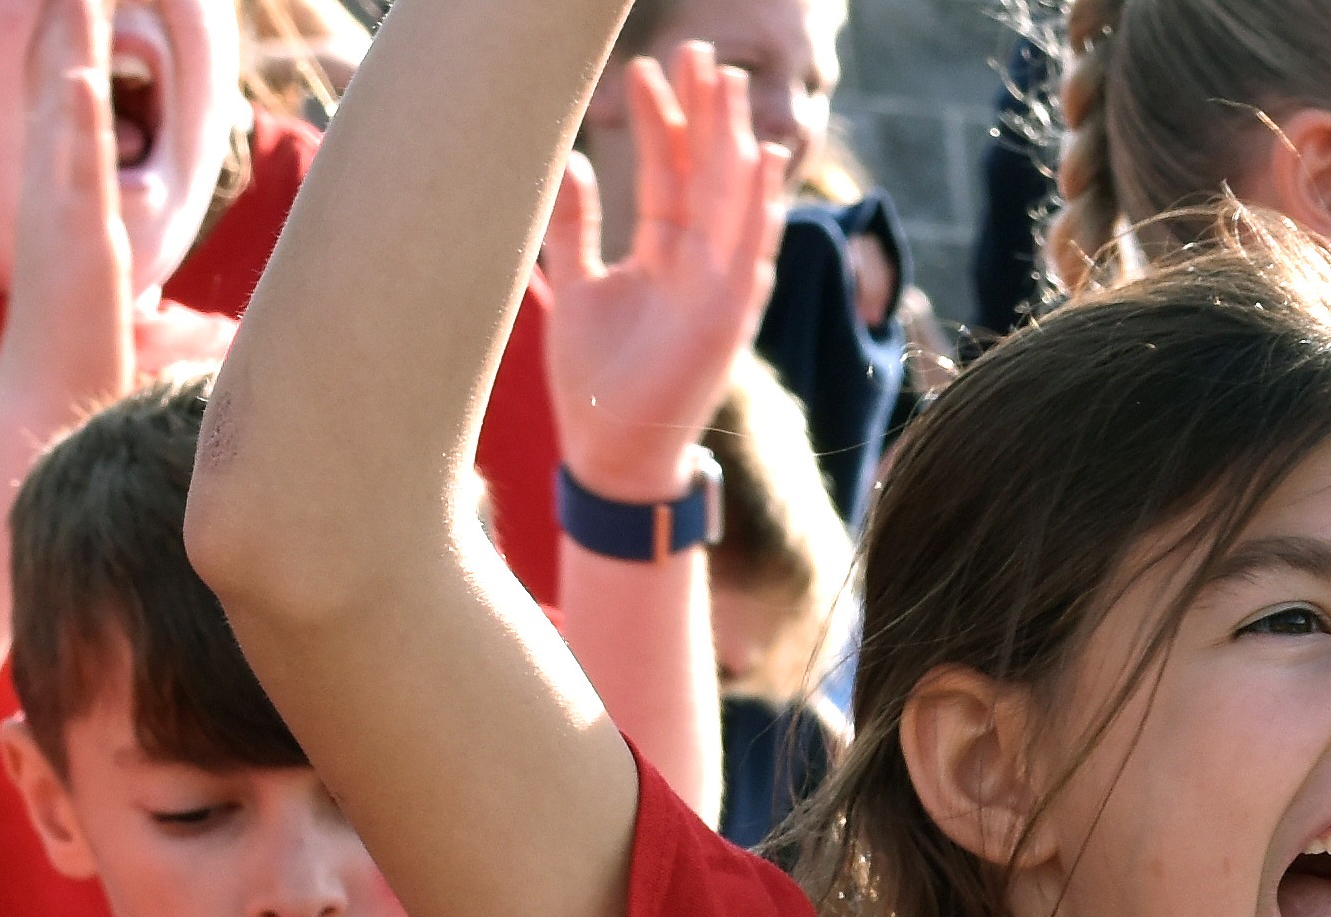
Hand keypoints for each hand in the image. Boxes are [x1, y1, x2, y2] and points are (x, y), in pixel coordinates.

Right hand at [0, 0, 144, 424]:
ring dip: (64, 46)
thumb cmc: (77, 325)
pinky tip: (79, 78)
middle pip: (48, 79)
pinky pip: (77, 171)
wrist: (51, 392)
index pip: (52, 89)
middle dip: (56, 18)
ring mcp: (58, 206)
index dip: (57, 32)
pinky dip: (76, 121)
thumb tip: (101, 186)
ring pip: (62, 110)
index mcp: (54, 179)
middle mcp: (47, 181)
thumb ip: (90, 204)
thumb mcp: (90, 245)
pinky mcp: (79, 239)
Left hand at [540, 44, 791, 496]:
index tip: (646, 69)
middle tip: (699, 50)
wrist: (608, 451)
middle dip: (704, 112)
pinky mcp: (728, 316)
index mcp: (665, 253)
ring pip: (732, 197)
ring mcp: (719, 287)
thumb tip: (566, 165)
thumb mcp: (573, 288)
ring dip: (733, 139)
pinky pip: (750, 250)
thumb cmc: (594, 379)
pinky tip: (764, 160)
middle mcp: (700, 263)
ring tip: (727, 82)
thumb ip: (573, 229)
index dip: (660, 120)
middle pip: (707, 171)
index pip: (668, 170)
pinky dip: (759, 206)